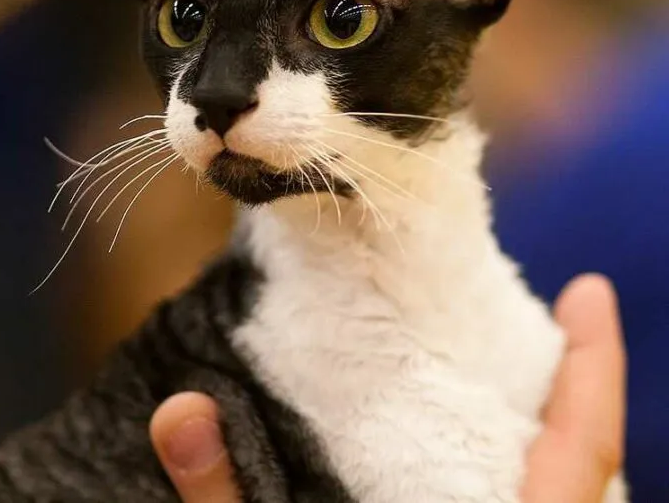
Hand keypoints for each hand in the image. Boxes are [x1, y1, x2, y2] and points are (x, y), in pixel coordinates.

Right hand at [150, 274, 625, 502]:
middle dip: (584, 404)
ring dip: (563, 451)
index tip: (590, 290)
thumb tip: (178, 409)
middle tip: (558, 331)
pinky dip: (534, 491)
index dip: (593, 368)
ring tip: (529, 391)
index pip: (577, 453)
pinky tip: (482, 477)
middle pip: (593, 481)